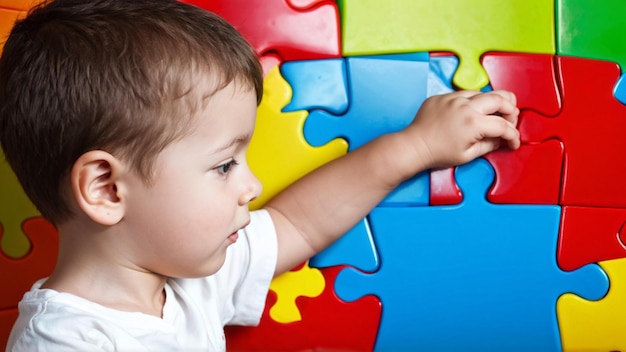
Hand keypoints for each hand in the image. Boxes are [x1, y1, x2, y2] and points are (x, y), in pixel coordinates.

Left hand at [402, 89, 519, 169]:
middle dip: (511, 109)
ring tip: (495, 113)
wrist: (415, 146)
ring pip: (483, 92)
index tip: (513, 142)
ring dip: (494, 102)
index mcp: (473, 123)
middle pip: (500, 98)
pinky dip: (474, 101)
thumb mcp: (468, 155)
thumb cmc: (438, 154)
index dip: (513, 135)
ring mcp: (453, 98)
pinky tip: (474, 111)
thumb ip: (489, 145)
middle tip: (511, 120)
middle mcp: (465, 106)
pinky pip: (465, 93)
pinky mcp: (443, 96)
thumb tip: (502, 139)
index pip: (503, 126)